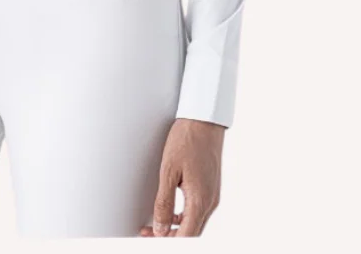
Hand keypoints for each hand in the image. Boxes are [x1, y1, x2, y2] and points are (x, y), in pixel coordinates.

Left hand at [139, 117, 224, 236]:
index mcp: (201, 201)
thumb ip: (163, 203)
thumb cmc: (187, 139)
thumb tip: (159, 229)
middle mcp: (211, 202)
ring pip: (194, 223)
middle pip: (191, 233)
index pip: (186, 237)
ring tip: (154, 225)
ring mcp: (213, 195)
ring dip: (175, 228)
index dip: (166, 241)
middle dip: (168, 237)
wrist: (204, 118)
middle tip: (147, 233)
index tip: (150, 238)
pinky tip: (170, 213)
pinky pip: (197, 210)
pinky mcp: (211, 187)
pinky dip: (183, 217)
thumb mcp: (168, 171)